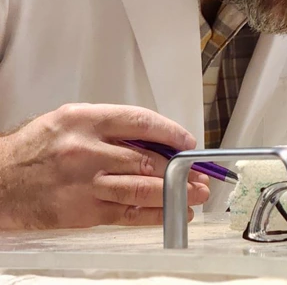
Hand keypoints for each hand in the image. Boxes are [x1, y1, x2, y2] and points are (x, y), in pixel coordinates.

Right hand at [0, 103, 208, 228]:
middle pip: (146, 158)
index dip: (170, 132)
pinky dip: (153, 214)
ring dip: (174, 193)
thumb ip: (111, 127)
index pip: (140, 121)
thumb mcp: (72, 120)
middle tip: (200, 174)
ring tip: (196, 194)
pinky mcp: (82, 212)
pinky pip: (126, 214)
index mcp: (86, 120)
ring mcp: (85, 183)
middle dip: (179, 168)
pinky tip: (173, 213)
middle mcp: (86, 150)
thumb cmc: (38, 147)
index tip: (188, 142)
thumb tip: (157, 140)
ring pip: (140, 188)